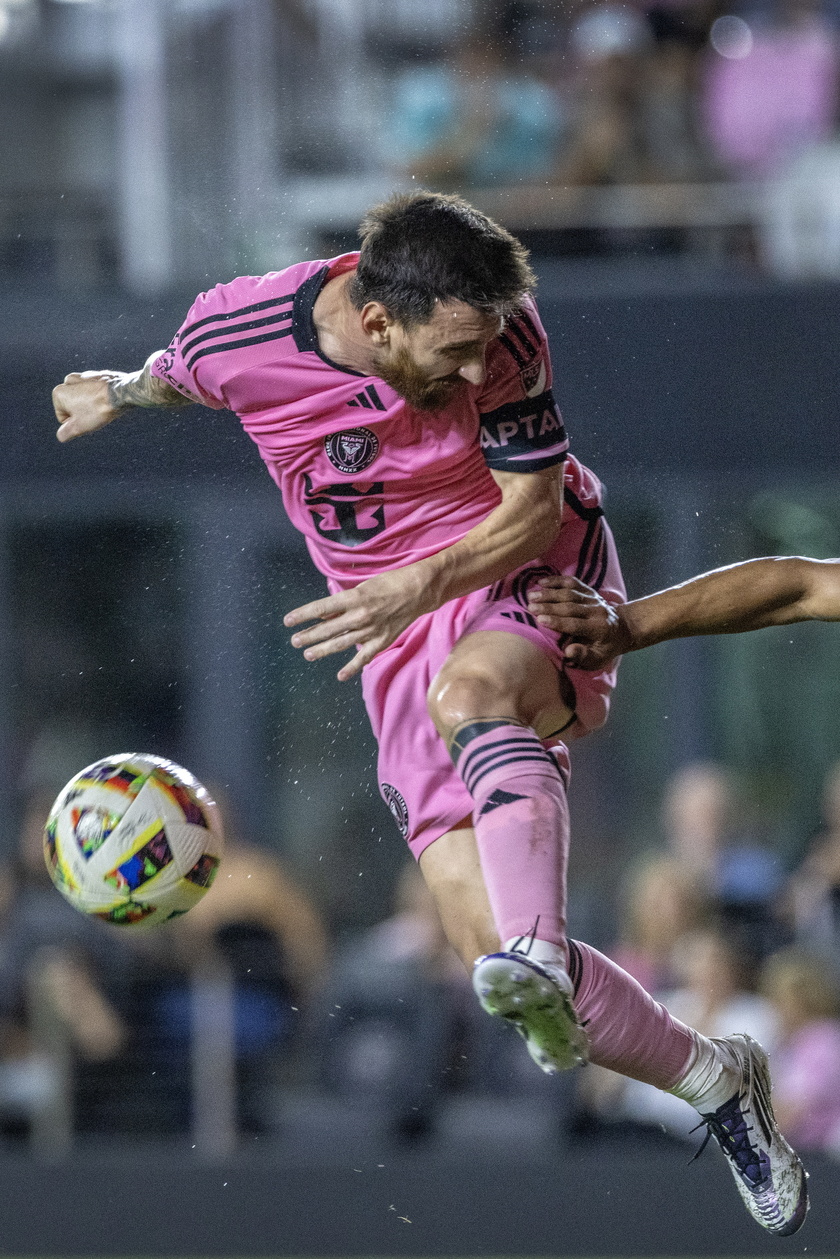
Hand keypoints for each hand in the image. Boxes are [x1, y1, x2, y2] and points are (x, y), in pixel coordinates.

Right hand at [52, 370, 129, 442]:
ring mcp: (83, 376)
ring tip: (101, 407)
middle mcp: (68, 381)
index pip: (63, 417)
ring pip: (84, 398)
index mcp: (59, 392)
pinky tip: (107, 399)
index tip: (87, 418)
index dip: (76, 423)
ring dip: (90, 404)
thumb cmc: (98, 409)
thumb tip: (61, 435)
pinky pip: (95, 391)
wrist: (120, 393)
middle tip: (95, 413)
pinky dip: (100, 396)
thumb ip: (65, 433)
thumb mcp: (78, 427)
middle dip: (82, 412)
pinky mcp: (97, 375)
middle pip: (73, 407)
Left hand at [284, 568, 429, 679]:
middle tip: (294, 641)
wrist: (418, 591)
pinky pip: (363, 657)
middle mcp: (359, 616)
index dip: (302, 615)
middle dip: (308, 635)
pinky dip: (351, 668)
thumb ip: (343, 603)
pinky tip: (340, 675)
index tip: (288, 621)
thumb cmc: (389, 583)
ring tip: (307, 654)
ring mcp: (370, 631)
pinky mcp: (381, 642)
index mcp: (353, 598)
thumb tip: (324, 614)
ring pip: (340, 643)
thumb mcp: (362, 587)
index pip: (320, 608)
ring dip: (322, 650)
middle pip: (327, 628)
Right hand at [527, 574, 628, 668]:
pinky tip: (541, 582)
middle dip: (549, 606)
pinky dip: (557, 581)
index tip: (540, 620)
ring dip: (549, 593)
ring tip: (531, 595)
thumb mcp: (598, 659)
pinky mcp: (589, 590)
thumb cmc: (605, 648)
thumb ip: (583, 656)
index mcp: (598, 628)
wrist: (622, 628)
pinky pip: (573, 583)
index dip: (558, 622)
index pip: (575, 624)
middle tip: (530, 607)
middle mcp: (596, 611)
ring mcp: (593, 598)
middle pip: (570, 606)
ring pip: (569, 592)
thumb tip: (568, 651)